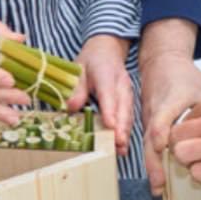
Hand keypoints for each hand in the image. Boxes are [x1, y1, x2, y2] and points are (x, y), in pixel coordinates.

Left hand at [66, 35, 133, 156]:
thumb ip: (77, 88)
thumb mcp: (79, 68)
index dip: (110, 110)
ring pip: (128, 114)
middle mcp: (121, 84)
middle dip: (121, 127)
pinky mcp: (128, 101)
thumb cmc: (91, 61)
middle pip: (123, 107)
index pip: (108, 93)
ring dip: (125, 132)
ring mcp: (127, 93)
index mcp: (107, 73)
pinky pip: (128, 117)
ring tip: (121, 150)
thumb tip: (72, 107)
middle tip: (118, 144)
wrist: (107, 50)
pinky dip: (126, 131)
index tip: (110, 125)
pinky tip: (122, 146)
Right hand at [139, 20, 200, 195]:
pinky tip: (160, 180)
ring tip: (159, 188)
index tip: (163, 146)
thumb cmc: (185, 77)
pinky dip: (153, 163)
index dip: (160, 133)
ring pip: (147, 147)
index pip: (161, 118)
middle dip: (155, 162)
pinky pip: (149, 147)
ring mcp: (149, 120)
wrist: (162, 65)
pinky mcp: (147, 127)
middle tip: (161, 183)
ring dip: (153, 167)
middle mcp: (155, 111)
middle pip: (150, 140)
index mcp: (170, 99)